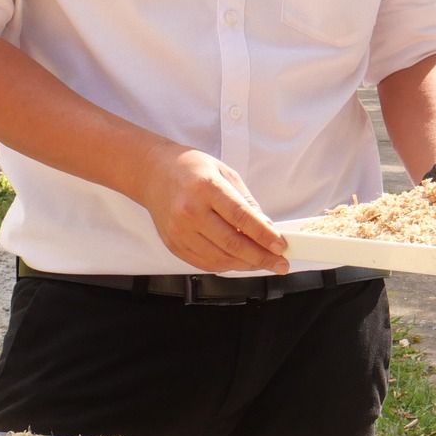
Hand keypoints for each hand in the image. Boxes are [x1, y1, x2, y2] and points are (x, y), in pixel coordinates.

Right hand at [136, 145, 289, 272]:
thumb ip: (246, 202)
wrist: (153, 173)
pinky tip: (240, 262)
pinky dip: (226, 266)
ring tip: (264, 263)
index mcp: (206, 188)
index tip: (282, 245)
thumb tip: (267, 228)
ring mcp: (179, 231)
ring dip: (246, 265)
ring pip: (219, 259)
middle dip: (261, 257)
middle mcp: (190, 211)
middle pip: (232, 243)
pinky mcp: (173, 244)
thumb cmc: (192, 169)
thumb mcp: (225, 174)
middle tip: (281, 264)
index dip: (264, 235)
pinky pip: (204, 263)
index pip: (241, 217)